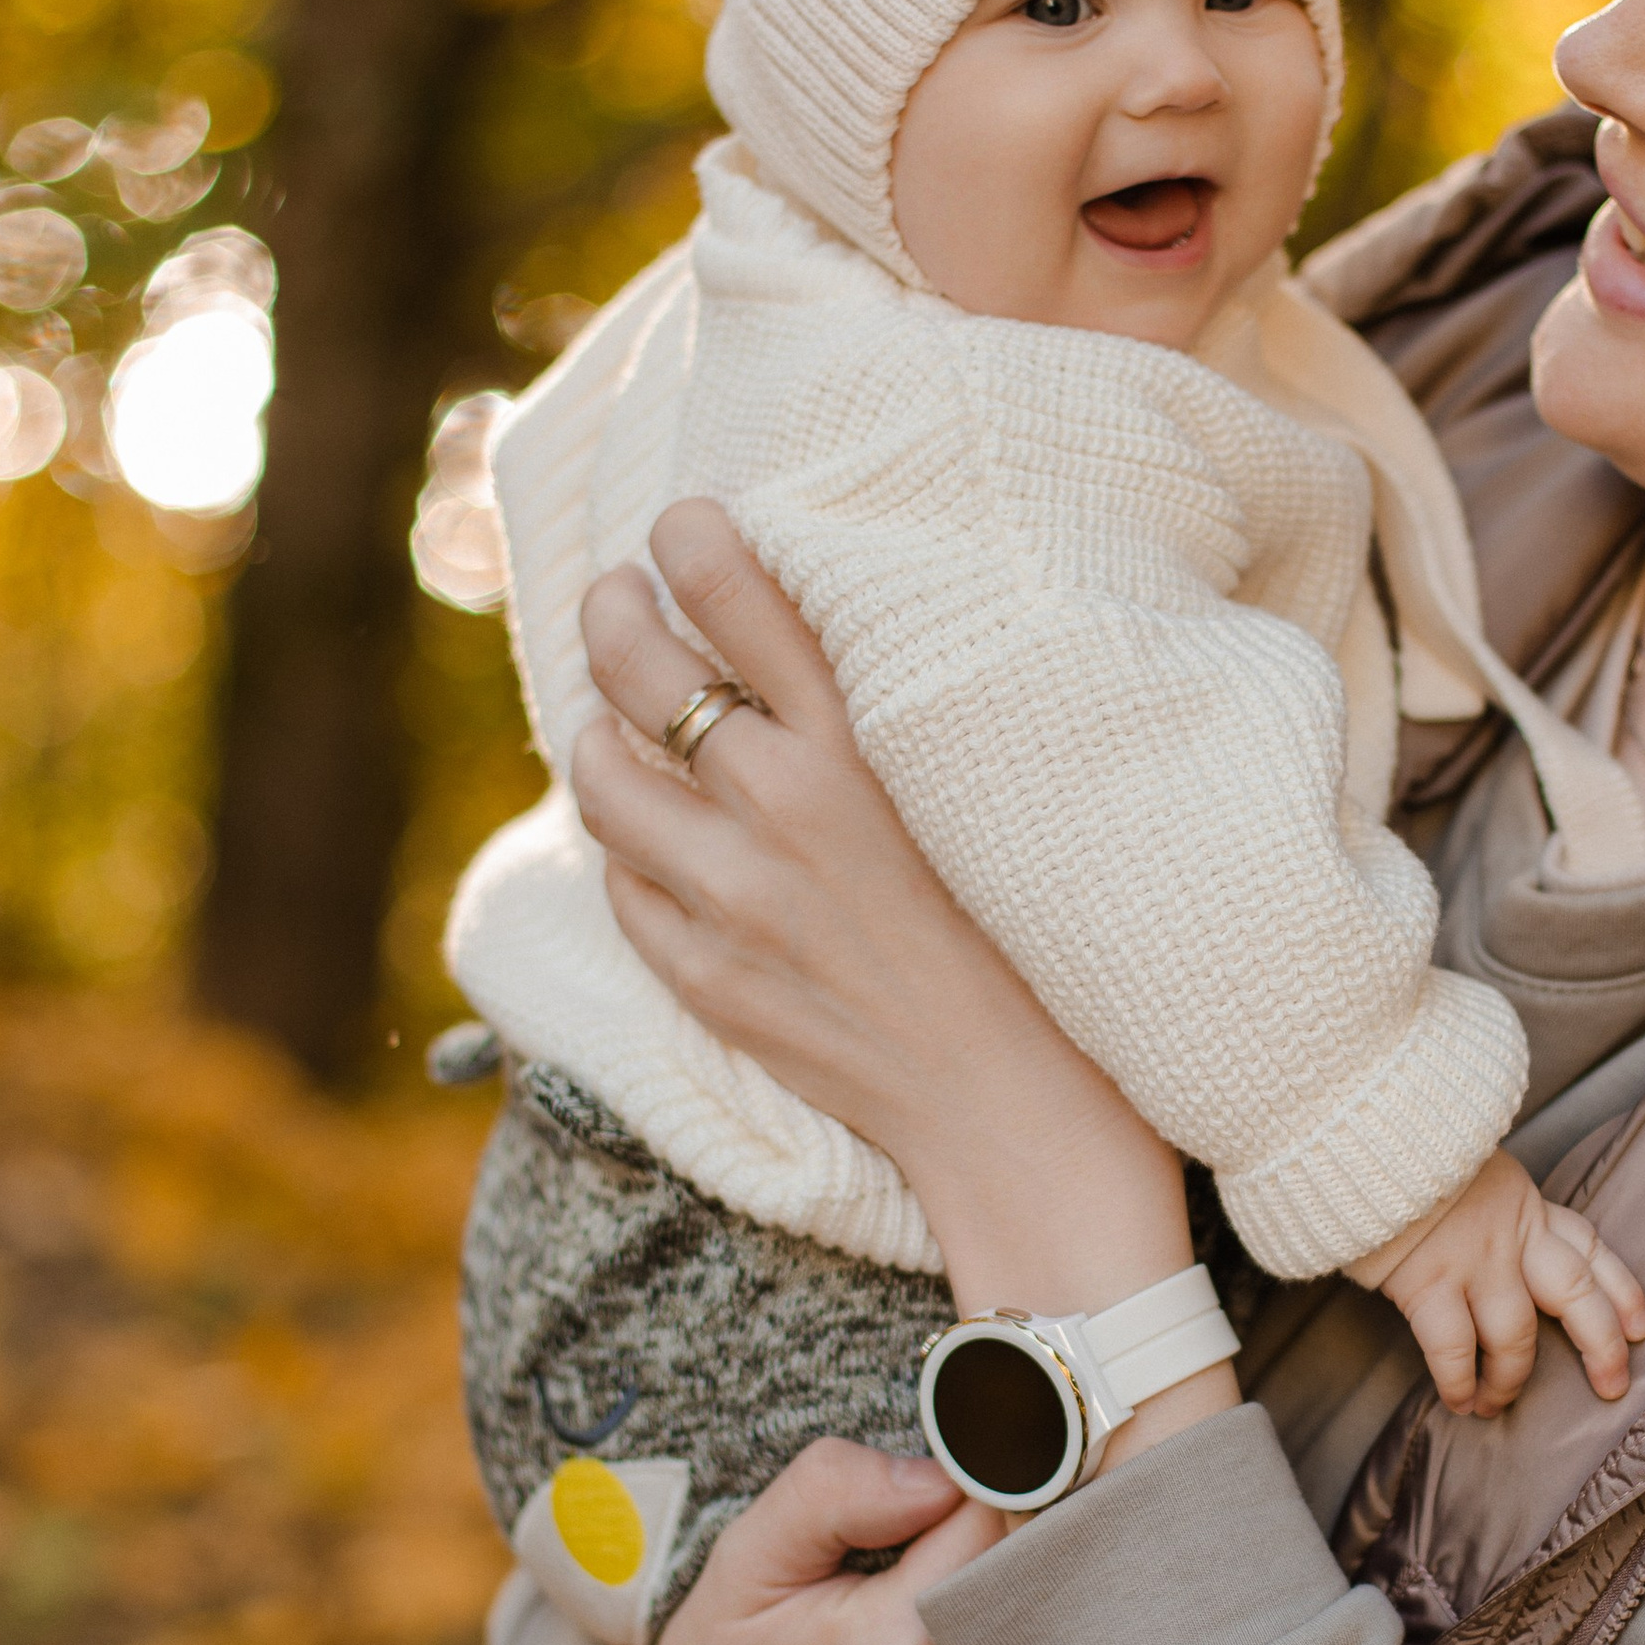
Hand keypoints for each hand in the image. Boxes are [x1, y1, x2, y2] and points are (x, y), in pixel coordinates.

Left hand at [573, 506, 1230, 1456]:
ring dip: (599, 735)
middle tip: (619, 597)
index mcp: (871, 750)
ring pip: (604, 777)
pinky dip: (628, 849)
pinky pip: (623, 884)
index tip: (680, 523)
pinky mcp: (710, 979)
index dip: (692, 542)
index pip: (742, 598)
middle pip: (643, 670)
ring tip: (616, 721)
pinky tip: (653, 839)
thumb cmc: (1045, 949)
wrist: (1027, 1121)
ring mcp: (736, 901)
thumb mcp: (992, 802)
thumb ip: (902, 727)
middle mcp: (789, 810)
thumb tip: (828, 653)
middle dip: (615, 614)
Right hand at [1353, 1151, 1644, 1418]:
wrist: (1363, 1125)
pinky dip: (1458, 1381)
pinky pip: (1454, 1348)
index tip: (1640, 1325)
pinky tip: (1457, 1400)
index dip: (1622, 1290)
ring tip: (1494, 1405)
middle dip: (1602, 1346)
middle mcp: (1510, 1233)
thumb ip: (1484, 1200)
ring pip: (1517, 1336)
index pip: (1589, 1249)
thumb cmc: (1402, 1143)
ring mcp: (1471, 1259)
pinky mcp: (1426, 1281)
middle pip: (1577, 1296)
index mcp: (1523, 1203)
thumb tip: (1484, 1232)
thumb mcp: (1463, 1162)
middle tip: (1612, 1386)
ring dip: (1510, 1379)